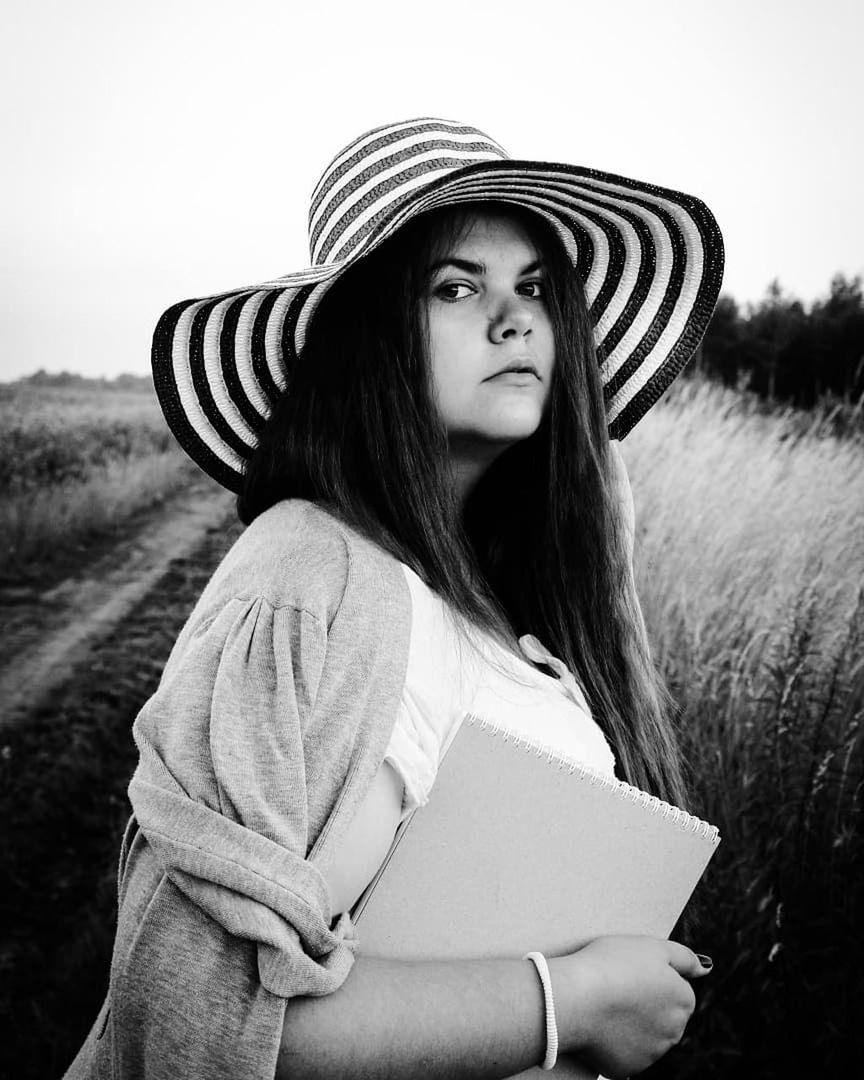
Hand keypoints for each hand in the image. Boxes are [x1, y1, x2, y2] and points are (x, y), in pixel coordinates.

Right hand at [551, 935, 710, 1078]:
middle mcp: (674, 1032)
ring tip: (606, 1004)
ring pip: (645, 1036)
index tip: (631, 971)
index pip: (676, 989)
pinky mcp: (627, 1069)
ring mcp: (651, 1054)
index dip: (652, 977)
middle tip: (618, 987)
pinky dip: (614, 1041)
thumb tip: (706, 968)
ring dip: (632, 1024)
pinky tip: (600, 1024)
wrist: (574, 997)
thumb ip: (685, 958)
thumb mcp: (651, 946)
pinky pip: (624, 1052)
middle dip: (646, 1004)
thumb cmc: (611, 964)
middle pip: (663, 1015)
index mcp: (683, 1001)